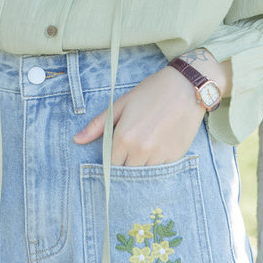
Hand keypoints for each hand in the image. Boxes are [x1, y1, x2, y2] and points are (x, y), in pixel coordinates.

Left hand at [73, 65, 207, 165]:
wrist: (186, 87)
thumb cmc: (150, 92)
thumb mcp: (121, 104)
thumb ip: (98, 125)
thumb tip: (77, 140)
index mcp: (124, 138)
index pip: (110, 165)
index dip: (110, 162)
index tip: (114, 156)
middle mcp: (141, 151)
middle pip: (126, 173)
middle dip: (124, 166)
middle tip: (128, 153)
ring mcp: (159, 156)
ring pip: (144, 175)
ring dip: (141, 167)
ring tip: (143, 150)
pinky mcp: (175, 157)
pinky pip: (161, 171)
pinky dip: (156, 165)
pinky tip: (158, 148)